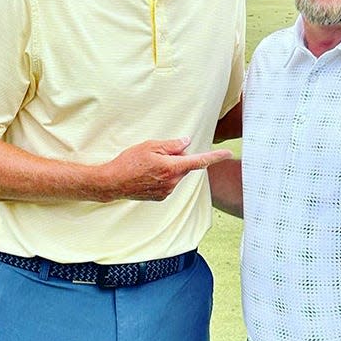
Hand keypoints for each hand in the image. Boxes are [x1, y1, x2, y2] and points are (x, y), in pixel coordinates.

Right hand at [102, 137, 232, 201]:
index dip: (215, 156)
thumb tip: (186, 143)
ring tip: (149, 166)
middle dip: (178, 158)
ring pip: (177, 175)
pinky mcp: (161, 197)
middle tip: (159, 154)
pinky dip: (163, 177)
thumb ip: (171, 145)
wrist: (113, 182)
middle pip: (185, 166)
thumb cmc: (129, 161)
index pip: (198, 161)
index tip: (227, 153)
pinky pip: (169, 183)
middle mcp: (172, 182)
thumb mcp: (150, 146)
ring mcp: (167, 191)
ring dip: (169, 168)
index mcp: (172, 167)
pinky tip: (147, 175)